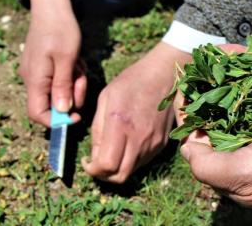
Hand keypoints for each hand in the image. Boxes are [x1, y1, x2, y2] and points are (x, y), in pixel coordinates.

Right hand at [19, 0, 85, 125]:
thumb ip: (63, 86)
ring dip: (74, 83)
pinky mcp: (45, 67)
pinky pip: (61, 79)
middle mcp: (33, 79)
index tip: (76, 117)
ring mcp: (39, 73)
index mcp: (35, 79)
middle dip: (72, 95)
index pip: (37, 113)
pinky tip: (75, 61)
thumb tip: (62, 111)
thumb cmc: (61, 30)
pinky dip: (71, 74)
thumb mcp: (67, 59)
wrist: (53, 7)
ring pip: (60, 91)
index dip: (56, 121)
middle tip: (81, 78)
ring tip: (78, 65)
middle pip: (54, 103)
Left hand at [81, 42, 191, 182]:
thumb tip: (95, 155)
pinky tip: (126, 144)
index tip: (87, 161)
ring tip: (111, 151)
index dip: (92, 169)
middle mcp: (139, 138)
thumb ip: (98, 130)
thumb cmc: (132, 82)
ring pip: (131, 171)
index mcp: (121, 125)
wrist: (164, 75)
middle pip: (120, 176)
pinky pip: (142, 161)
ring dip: (118, 167)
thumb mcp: (105, 99)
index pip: (106, 165)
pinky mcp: (162, 143)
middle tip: (96, 163)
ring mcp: (153, 142)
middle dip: (104, 175)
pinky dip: (130, 160)